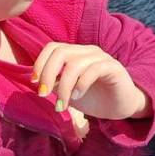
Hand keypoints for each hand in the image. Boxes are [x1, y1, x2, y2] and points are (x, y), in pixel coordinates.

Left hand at [33, 42, 149, 119]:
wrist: (120, 107)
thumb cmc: (93, 98)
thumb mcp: (68, 92)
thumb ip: (55, 84)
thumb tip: (37, 83)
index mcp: (76, 54)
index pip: (53, 48)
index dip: (40, 63)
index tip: (34, 83)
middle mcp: (88, 52)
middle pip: (61, 52)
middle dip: (47, 74)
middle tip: (43, 94)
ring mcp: (101, 58)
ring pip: (75, 63)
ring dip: (64, 86)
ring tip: (62, 104)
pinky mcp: (113, 67)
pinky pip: (94, 69)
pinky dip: (81, 84)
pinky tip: (78, 96)